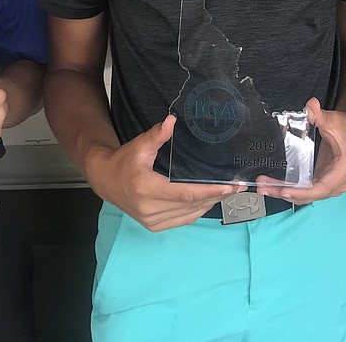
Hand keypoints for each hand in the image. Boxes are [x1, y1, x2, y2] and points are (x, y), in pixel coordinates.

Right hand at [87, 115, 242, 231]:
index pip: (185, 193)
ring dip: (210, 204)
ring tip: (230, 192)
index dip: (209, 191)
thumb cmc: (124, 161)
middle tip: (239, 186)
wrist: (106, 181)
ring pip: (190, 215)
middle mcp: (149, 209)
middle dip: (217, 196)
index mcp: (146, 189)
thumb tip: (172, 120)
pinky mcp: (154, 226)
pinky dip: (198, 210)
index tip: (230, 186)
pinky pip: (183, 219)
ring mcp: (152, 221)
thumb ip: (157, 135)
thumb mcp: (139, 145)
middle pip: (191, 205)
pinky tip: (210, 199)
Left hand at [256, 98, 345, 204]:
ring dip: (286, 193)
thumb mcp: (334, 120)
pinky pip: (307, 191)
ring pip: (307, 196)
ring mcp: (332, 184)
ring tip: (266, 187)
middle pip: (310, 195)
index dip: (302, 192)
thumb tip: (311, 106)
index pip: (322, 188)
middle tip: (266, 188)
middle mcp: (340, 181)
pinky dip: (292, 190)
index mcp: (344, 170)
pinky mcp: (324, 182)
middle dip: (286, 193)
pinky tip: (276, 187)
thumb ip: (320, 115)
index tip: (285, 192)